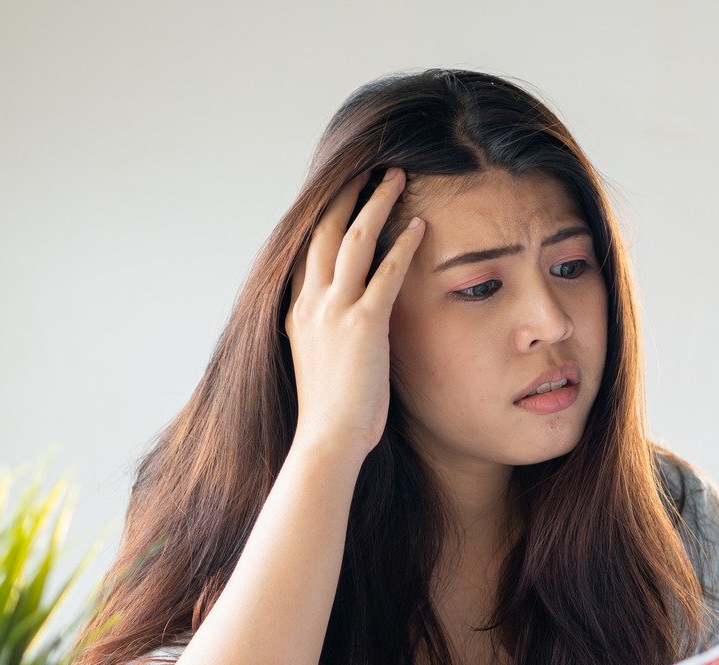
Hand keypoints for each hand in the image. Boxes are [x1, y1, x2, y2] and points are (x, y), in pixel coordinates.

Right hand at [284, 167, 425, 457]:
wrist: (327, 442)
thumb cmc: (333, 416)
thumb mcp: (323, 364)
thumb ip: (333, 335)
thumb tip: (353, 327)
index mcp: (298, 313)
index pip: (309, 251)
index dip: (325, 217)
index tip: (341, 194)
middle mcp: (311, 304)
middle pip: (323, 230)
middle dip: (345, 194)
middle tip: (366, 167)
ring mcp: (334, 312)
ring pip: (353, 239)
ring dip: (375, 203)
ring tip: (395, 177)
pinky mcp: (362, 325)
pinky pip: (385, 272)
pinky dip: (403, 245)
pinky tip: (420, 225)